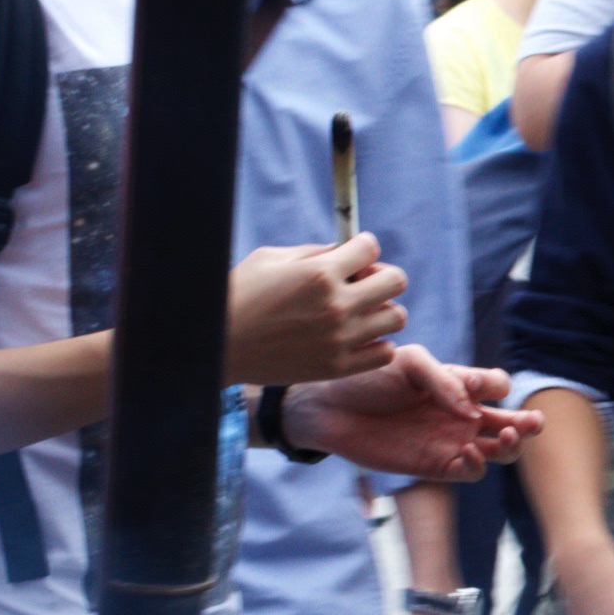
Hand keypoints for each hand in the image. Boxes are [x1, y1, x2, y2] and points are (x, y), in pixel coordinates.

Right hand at [228, 235, 407, 386]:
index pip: (371, 247)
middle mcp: (337, 306)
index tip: (350, 255)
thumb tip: (348, 251)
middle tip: (359, 282)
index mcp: (320, 274)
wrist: (217, 345)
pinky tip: (356, 337)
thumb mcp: (272, 259)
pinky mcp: (337, 368)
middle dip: (381, 275)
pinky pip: (386, 353)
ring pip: (397, 317)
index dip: (362, 246)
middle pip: (396, 281)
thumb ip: (316, 253)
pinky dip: (377, 343)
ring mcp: (340, 340)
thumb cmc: (239, 294)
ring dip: (382, 310)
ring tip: (358, 311)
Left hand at [284, 344, 542, 481]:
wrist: (330, 408)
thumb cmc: (367, 378)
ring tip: (506, 436)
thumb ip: (445, 381)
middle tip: (533, 423)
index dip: (495, 386)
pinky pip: (472, 472)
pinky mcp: (436, 466)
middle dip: (529, 423)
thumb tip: (472, 411)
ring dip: (512, 446)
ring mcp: (451, 442)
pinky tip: (467, 452)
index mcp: (458, 384)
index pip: (497, 385)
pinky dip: (478, 465)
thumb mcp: (409, 363)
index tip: (474, 384)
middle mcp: (461, 414)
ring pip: (500, 450)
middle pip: (511, 421)